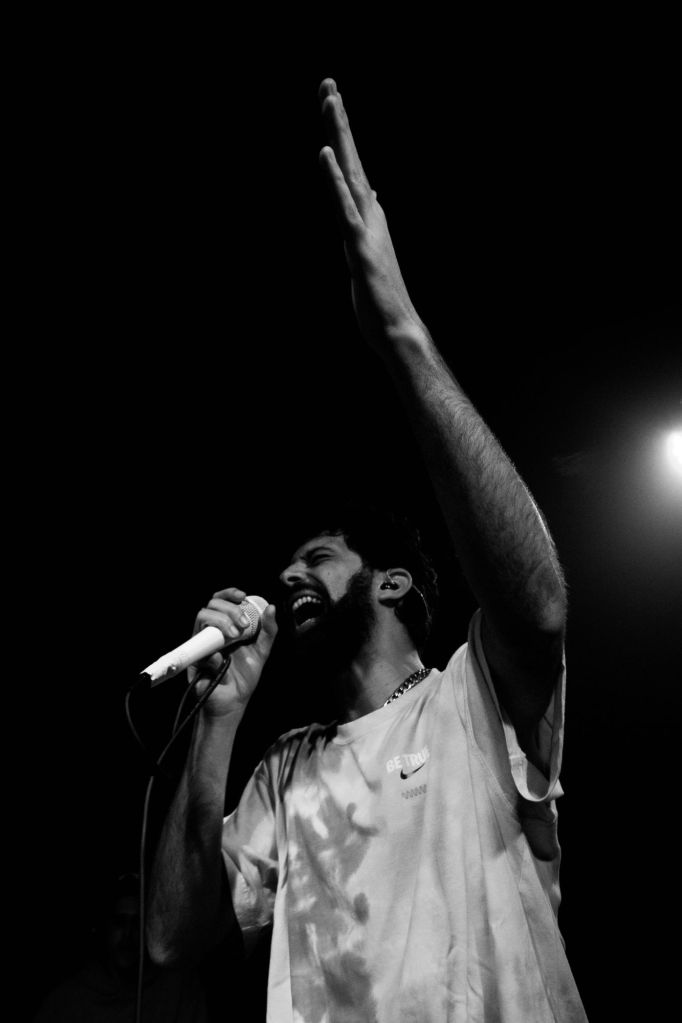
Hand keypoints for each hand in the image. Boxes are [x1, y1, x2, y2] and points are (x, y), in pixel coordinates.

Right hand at [188, 587, 277, 717]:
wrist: (232, 701)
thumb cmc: (245, 676)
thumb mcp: (262, 651)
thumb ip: (268, 631)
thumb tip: (271, 607)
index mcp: (226, 626)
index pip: (222, 601)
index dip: (229, 593)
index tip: (243, 596)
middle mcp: (212, 631)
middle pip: (212, 605)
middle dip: (229, 609)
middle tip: (243, 625)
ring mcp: (202, 642)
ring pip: (202, 617)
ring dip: (220, 620)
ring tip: (234, 634)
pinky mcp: (194, 657)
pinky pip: (197, 644)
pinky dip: (211, 646)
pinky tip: (222, 656)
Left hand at [318, 78, 422, 351]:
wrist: (398, 331)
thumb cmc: (383, 301)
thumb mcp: (368, 255)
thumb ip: (365, 226)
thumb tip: (371, 199)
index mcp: (368, 218)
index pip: (352, 170)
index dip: (342, 137)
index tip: (332, 103)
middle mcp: (370, 216)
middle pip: (351, 159)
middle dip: (340, 121)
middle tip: (328, 83)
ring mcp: (366, 229)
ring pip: (350, 173)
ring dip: (340, 134)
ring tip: (330, 99)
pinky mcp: (359, 247)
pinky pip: (344, 208)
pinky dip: (334, 179)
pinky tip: (325, 153)